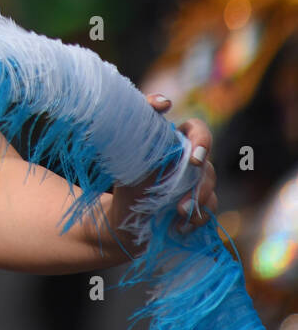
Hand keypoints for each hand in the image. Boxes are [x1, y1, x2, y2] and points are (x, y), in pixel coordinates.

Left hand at [112, 93, 216, 241]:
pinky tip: (178, 227)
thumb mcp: (127, 147)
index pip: (199, 131)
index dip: (203, 140)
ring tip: (180, 213)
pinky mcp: (196, 210)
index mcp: (176, 143)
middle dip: (200, 183)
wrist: (120, 212)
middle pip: (208, 168)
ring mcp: (195, 188)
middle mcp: (190, 164)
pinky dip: (195, 221)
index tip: (193, 158)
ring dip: (198, 203)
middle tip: (186, 192)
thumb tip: (165, 102)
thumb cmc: (124, 172)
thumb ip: (143, 118)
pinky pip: (206, 214)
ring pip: (210, 192)